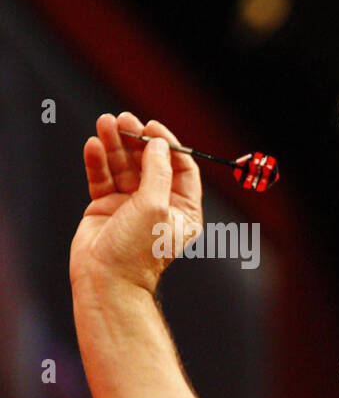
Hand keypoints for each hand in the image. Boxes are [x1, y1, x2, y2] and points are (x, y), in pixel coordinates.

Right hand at [70, 113, 203, 293]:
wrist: (105, 278)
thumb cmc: (136, 250)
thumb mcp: (155, 206)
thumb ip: (158, 172)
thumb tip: (159, 144)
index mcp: (184, 211)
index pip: (181, 169)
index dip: (168, 145)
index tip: (151, 126)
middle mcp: (159, 206)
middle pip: (150, 163)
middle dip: (137, 140)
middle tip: (123, 119)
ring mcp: (131, 205)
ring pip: (124, 167)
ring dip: (115, 145)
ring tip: (104, 123)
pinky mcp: (105, 206)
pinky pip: (103, 178)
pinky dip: (98, 161)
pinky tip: (94, 145)